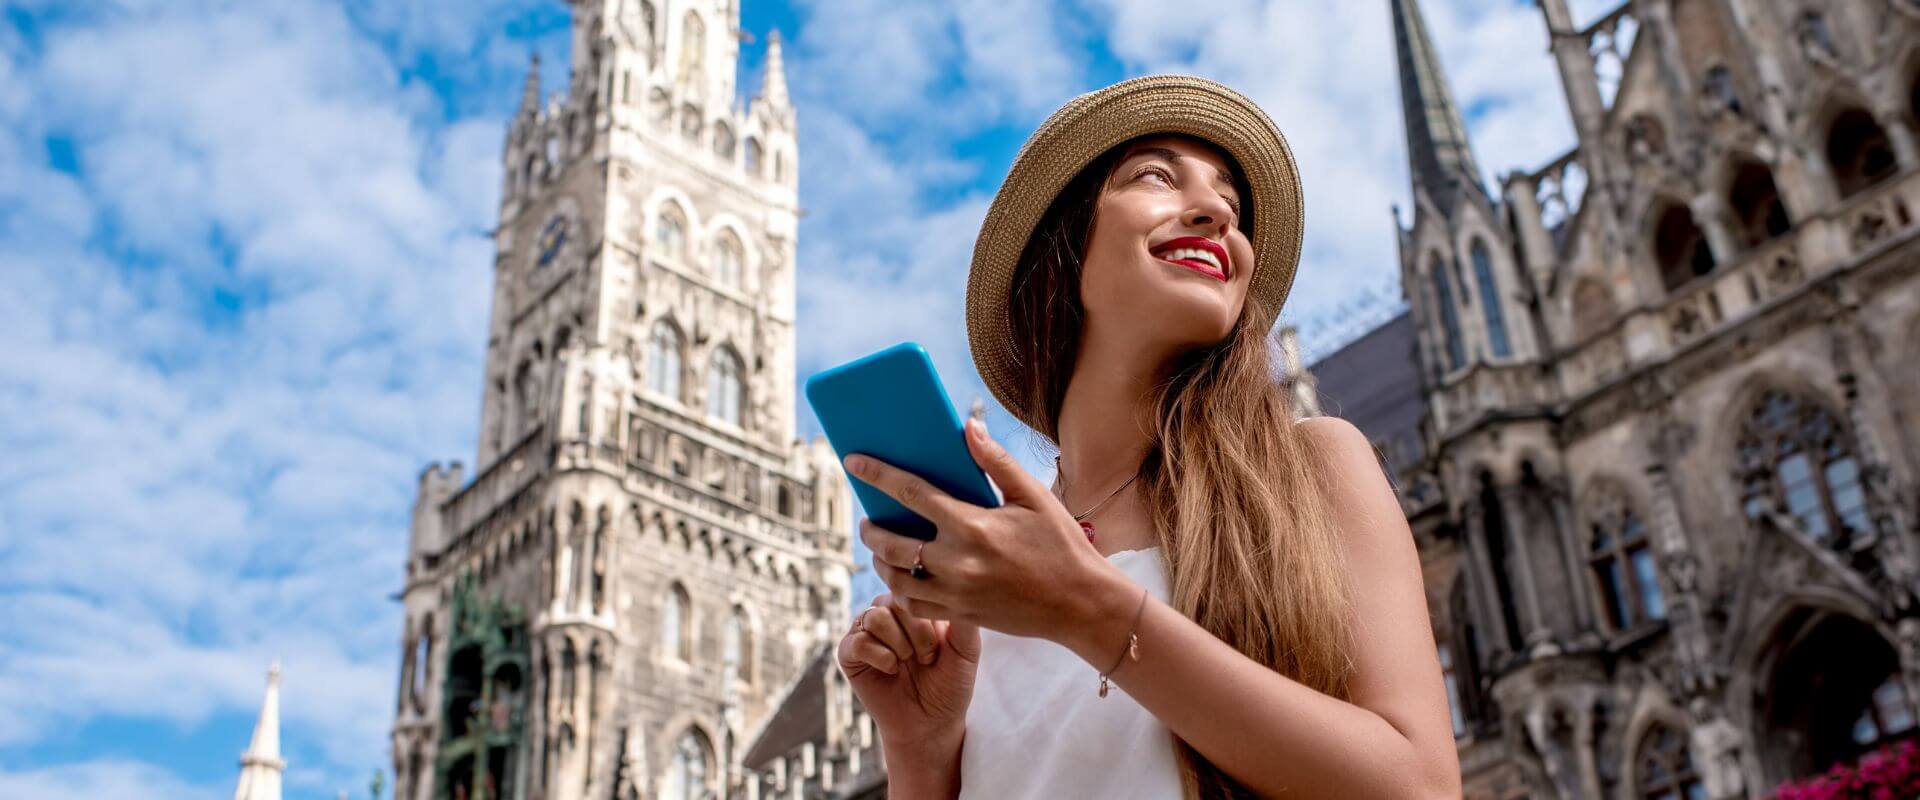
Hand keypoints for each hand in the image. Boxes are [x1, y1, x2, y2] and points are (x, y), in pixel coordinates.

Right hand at [837, 591, 978, 747]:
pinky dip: (880, 657)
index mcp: (914, 606)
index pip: (915, 590)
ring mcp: (866, 632)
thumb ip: (963, 619)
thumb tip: (957, 584)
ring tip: (908, 663)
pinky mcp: (849, 653)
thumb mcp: (967, 649)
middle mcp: (888, 613)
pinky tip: (892, 670)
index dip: (930, 619)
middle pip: (894, 600)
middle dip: (918, 634)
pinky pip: (858, 641)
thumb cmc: (950, 685)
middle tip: (927, 659)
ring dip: (899, 645)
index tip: (941, 647)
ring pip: (875, 616)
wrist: (931, 723)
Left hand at [845, 417, 1124, 642]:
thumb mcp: (1033, 496)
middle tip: (867, 520)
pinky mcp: (961, 615)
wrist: (1081, 604)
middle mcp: (957, 562)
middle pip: (890, 543)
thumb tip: (968, 426)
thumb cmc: (1061, 545)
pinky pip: (914, 606)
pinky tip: (903, 578)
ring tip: (882, 549)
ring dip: (880, 562)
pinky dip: (901, 591)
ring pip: (895, 579)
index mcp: (972, 525)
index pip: (910, 493)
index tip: (852, 461)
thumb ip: (996, 462)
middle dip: (871, 529)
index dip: (877, 475)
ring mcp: (956, 593)